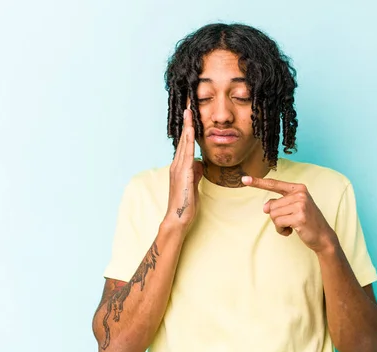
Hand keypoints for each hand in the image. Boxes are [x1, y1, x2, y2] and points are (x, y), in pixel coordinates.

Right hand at [164, 109, 203, 230]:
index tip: (191, 117)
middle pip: (183, 140)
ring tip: (190, 114)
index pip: (185, 145)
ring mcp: (178, 169)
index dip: (188, 130)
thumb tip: (200, 163)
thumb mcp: (193, 184)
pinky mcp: (183, 175)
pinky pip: (187, 155)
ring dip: (187, 129)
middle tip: (189, 108)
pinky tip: (191, 133)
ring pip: (184, 145)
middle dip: (187, 124)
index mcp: (179, 167)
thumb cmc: (186, 202)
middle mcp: (177, 165)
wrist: (178, 217)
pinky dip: (189, 143)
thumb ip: (196, 172)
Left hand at [242, 176, 335, 252]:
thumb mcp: (293, 209)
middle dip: (277, 217)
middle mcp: (300, 194)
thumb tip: (265, 207)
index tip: (244, 179)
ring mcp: (300, 204)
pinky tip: (292, 231)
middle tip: (291, 221)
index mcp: (298, 188)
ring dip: (279, 225)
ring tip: (292, 226)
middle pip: (271, 205)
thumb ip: (278, 204)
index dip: (258, 182)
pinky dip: (282, 230)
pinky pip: (278, 223)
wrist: (323, 236)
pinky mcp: (299, 216)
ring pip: (273, 215)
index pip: (274, 184)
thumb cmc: (306, 222)